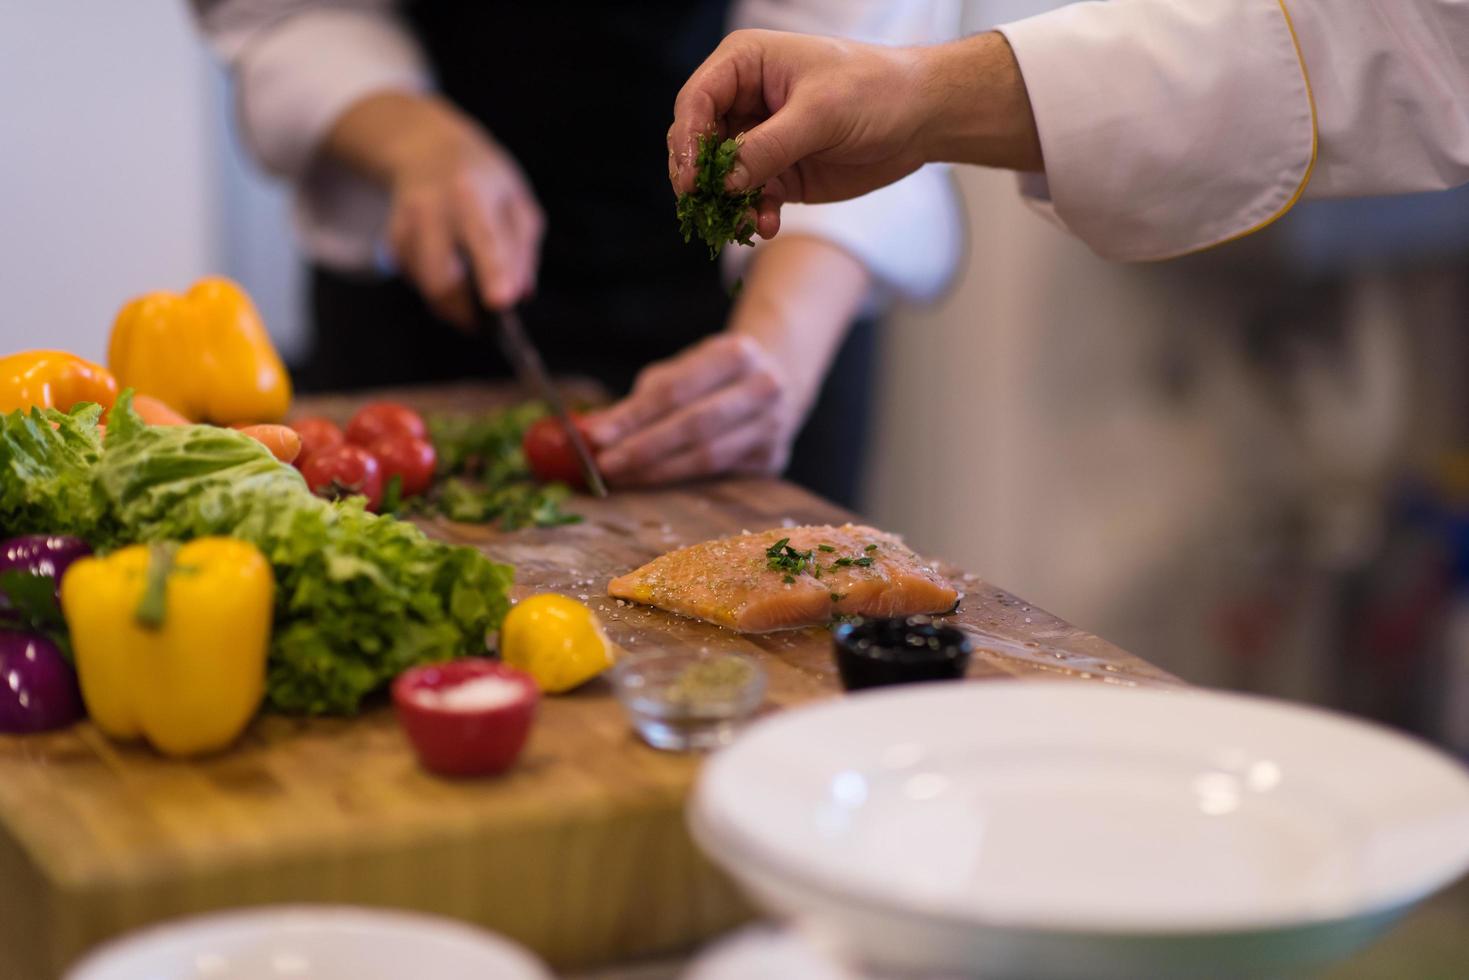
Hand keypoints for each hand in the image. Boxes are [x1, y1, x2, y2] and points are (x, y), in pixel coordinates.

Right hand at [326, 93, 543, 324]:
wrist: (426, 149)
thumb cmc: (484, 181)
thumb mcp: (516, 201)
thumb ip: (522, 249)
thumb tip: (520, 293)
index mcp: (471, 193)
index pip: (484, 239)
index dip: (494, 273)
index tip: (502, 302)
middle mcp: (431, 208)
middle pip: (441, 278)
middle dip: (465, 311)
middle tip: (484, 323)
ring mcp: (405, 225)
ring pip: (426, 287)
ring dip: (452, 304)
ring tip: (470, 294)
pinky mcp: (392, 241)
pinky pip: (417, 282)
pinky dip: (437, 288)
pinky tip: (449, 268)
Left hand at [584, 334, 801, 484]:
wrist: (779, 377)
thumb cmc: (714, 375)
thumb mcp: (683, 369)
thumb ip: (642, 399)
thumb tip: (594, 431)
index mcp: (736, 353)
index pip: (675, 390)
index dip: (633, 416)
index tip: (595, 436)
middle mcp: (764, 388)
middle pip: (694, 425)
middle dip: (644, 448)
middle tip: (605, 465)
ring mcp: (773, 426)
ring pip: (708, 457)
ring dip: (658, 470)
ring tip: (622, 476)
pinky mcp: (772, 458)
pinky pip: (718, 474)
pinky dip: (680, 479)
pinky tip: (651, 481)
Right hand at [669, 30, 1039, 238]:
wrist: (920, 119)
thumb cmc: (874, 92)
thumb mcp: (820, 114)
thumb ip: (768, 147)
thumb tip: (724, 181)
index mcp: (746, 65)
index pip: (697, 100)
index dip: (687, 140)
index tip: (691, 179)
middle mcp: (744, 100)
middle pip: (699, 141)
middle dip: (701, 177)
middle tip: (705, 208)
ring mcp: (759, 139)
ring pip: (720, 177)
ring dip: (728, 203)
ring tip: (747, 222)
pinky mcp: (777, 172)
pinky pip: (749, 198)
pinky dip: (753, 214)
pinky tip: (767, 225)